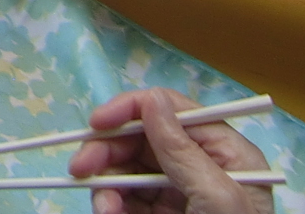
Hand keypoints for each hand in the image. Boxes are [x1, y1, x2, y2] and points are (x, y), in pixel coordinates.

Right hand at [68, 89, 272, 213]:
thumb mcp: (216, 198)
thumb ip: (183, 151)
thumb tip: (151, 101)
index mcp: (226, 152)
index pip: (173, 111)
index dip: (132, 109)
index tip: (97, 123)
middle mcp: (199, 167)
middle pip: (141, 138)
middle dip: (108, 151)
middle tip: (79, 169)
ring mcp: (178, 193)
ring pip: (126, 169)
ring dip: (106, 184)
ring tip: (104, 208)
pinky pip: (125, 199)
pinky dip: (111, 205)